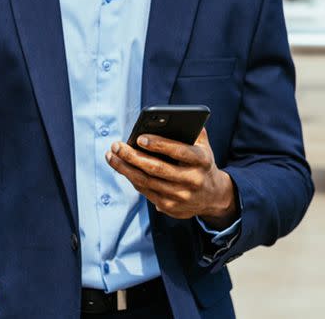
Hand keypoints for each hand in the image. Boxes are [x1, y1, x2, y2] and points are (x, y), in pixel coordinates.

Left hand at [106, 128, 237, 225]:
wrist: (213, 196)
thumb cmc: (201, 163)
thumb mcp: (203, 146)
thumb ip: (191, 130)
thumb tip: (170, 118)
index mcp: (201, 161)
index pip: (179, 151)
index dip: (159, 144)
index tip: (139, 137)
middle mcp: (192, 180)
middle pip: (156, 168)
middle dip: (132, 156)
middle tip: (116, 146)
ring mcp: (181, 196)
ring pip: (147, 182)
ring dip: (125, 169)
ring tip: (112, 156)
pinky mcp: (170, 207)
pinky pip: (146, 191)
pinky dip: (132, 179)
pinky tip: (123, 168)